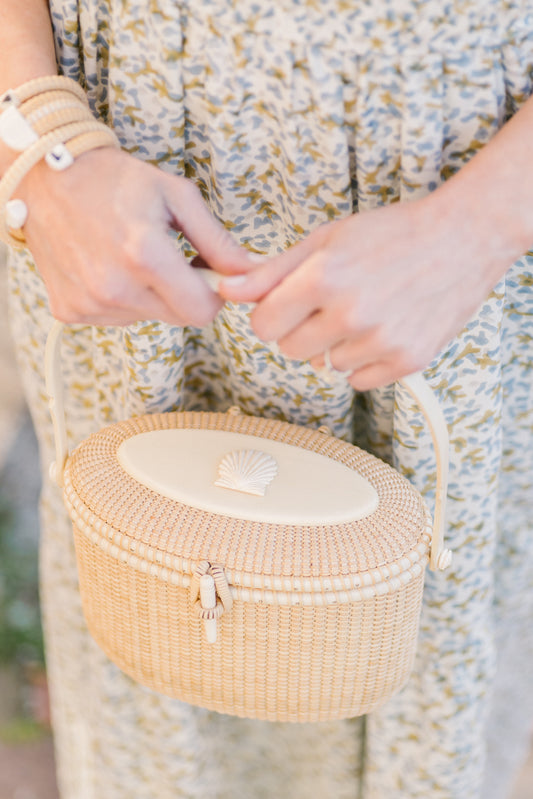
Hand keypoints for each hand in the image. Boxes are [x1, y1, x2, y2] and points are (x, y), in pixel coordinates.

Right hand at [18, 146, 252, 325]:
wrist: (48, 177)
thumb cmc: (118, 180)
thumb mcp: (177, 196)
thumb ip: (218, 241)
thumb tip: (254, 273)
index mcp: (145, 256)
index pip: (202, 312)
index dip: (213, 295)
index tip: (205, 272)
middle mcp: (114, 287)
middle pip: (178, 319)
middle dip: (183, 294)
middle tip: (169, 258)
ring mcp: (89, 303)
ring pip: (148, 319)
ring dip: (151, 296)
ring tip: (131, 256)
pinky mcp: (70, 311)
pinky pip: (116, 319)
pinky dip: (121, 298)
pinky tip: (107, 266)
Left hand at [219, 191, 512, 389]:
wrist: (464, 238)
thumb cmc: (393, 233)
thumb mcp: (326, 239)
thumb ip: (272, 271)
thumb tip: (227, 290)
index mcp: (323, 278)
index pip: (263, 326)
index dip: (271, 315)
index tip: (287, 305)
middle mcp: (350, 314)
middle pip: (290, 350)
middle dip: (300, 330)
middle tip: (330, 304)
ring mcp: (381, 341)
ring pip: (326, 365)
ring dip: (336, 345)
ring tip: (365, 311)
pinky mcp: (407, 361)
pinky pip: (359, 380)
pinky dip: (364, 361)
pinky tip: (383, 329)